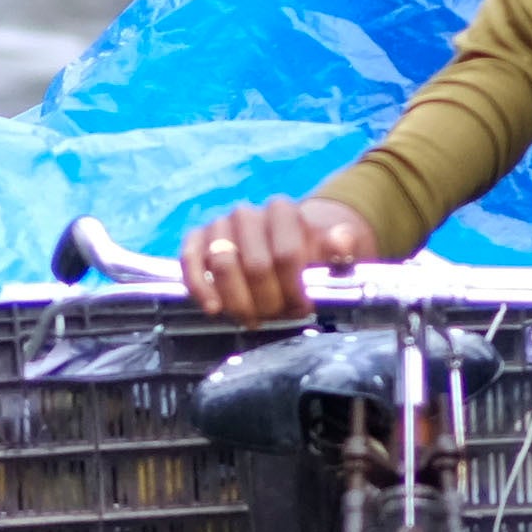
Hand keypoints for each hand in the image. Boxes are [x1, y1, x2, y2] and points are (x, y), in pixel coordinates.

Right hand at [183, 194, 377, 320]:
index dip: (294, 288)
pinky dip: (200, 288)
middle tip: (279, 317)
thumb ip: (338, 248)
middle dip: (269, 301)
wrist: (276, 246)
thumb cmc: (304, 255)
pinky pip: (190, 261)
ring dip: (238, 301)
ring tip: (253, 320)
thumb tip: (342, 242)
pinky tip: (214, 309)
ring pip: (222, 265)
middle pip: (255, 265)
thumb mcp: (328, 252)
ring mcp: (219, 226)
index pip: (287, 255)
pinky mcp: (196, 240)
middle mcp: (246, 213)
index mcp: (282, 211)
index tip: (303, 308)